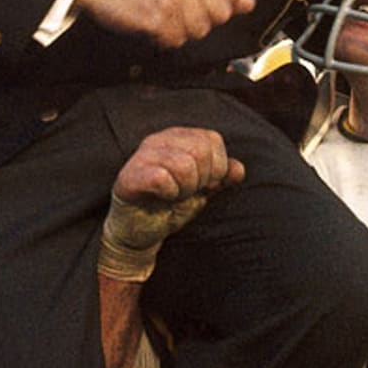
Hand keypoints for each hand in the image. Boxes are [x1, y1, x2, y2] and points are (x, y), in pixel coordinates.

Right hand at [77, 0, 255, 48]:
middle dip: (202, 20)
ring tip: (163, 15)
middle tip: (178, 10)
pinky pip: (176, 41)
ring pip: (199, 31)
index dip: (218, 6)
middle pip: (219, 17)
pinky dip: (164, 38)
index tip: (198, 2)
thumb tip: (249, 4)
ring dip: (182, 31)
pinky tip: (151, 22)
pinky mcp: (156, 16)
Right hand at [99, 127, 244, 281]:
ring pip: (184, 165)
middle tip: (186, 192)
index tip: (201, 185)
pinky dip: (169, 193)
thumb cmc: (170, 205)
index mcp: (178, 137)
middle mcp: (159, 139)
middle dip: (201, 180)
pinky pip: (161, 178)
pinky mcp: (130, 176)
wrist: (141, 230)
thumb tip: (238, 169)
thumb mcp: (203, 190)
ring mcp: (142, 156)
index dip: (215, 168)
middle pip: (200, 151)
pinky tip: (162, 198)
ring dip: (184, 189)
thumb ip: (221, 177)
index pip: (212, 140)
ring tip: (174, 196)